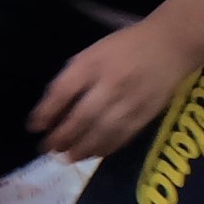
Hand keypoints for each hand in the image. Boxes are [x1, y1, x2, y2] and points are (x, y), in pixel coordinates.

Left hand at [28, 21, 198, 161]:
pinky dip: (104, 148)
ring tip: (66, 157)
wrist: (170, 46)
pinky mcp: (146, 115)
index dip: (46, 112)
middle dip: (62, 136)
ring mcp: (130, 102)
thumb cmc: (124, 47)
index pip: (63, 91)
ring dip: (81, 148)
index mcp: (92, 64)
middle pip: (81, 117)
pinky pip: (122, 137)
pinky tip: (92, 154)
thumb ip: (73, 77)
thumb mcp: (92, 53)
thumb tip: (52, 108)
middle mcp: (110, 84)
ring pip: (102, 132)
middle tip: (47, 148)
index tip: (34, 127)